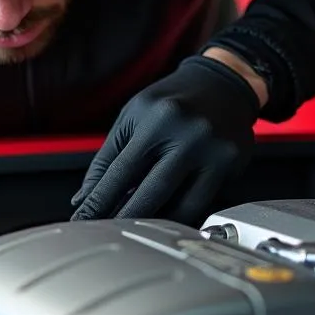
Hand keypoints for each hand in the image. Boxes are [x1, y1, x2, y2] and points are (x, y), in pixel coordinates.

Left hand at [70, 55, 259, 224]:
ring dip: (153, 222)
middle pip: (152, 193)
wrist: (222, 83)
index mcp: (157, 120)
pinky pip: (201, 204)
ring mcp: (214, 152)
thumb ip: (108, 158)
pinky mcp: (231, 166)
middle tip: (106, 230)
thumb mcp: (133, 117)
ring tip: (133, 227)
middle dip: (124, 217)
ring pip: (180, 207)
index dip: (99, 200)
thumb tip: (85, 198)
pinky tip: (162, 217)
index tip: (83, 217)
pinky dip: (178, 216)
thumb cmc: (171, 102)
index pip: (121, 171)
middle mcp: (188, 136)